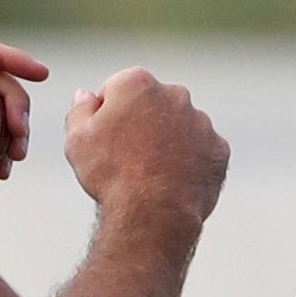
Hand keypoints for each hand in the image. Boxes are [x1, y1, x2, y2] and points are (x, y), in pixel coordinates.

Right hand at [61, 67, 229, 224]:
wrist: (153, 213)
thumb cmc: (111, 174)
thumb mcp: (77, 139)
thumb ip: (80, 109)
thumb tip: (86, 95)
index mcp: (138, 83)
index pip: (117, 89)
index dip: (106, 115)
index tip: (105, 139)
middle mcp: (175, 94)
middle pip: (152, 104)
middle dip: (141, 123)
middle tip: (127, 158)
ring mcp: (201, 122)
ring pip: (179, 127)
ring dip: (167, 142)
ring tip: (151, 174)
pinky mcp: (218, 149)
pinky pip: (201, 152)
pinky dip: (190, 163)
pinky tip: (173, 182)